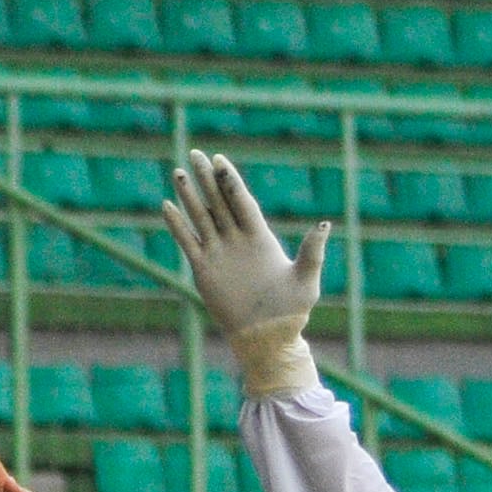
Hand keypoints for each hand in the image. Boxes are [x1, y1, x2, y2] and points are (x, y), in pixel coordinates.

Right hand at [160, 149, 327, 342]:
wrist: (268, 338)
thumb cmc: (291, 312)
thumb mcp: (306, 281)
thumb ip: (313, 252)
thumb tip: (324, 224)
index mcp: (261, 239)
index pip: (243, 202)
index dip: (231, 181)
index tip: (220, 160)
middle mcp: (238, 241)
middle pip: (219, 203)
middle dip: (208, 179)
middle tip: (197, 153)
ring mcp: (220, 253)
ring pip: (202, 217)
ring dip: (190, 196)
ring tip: (180, 172)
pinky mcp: (205, 269)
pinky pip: (188, 242)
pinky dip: (178, 225)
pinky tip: (167, 206)